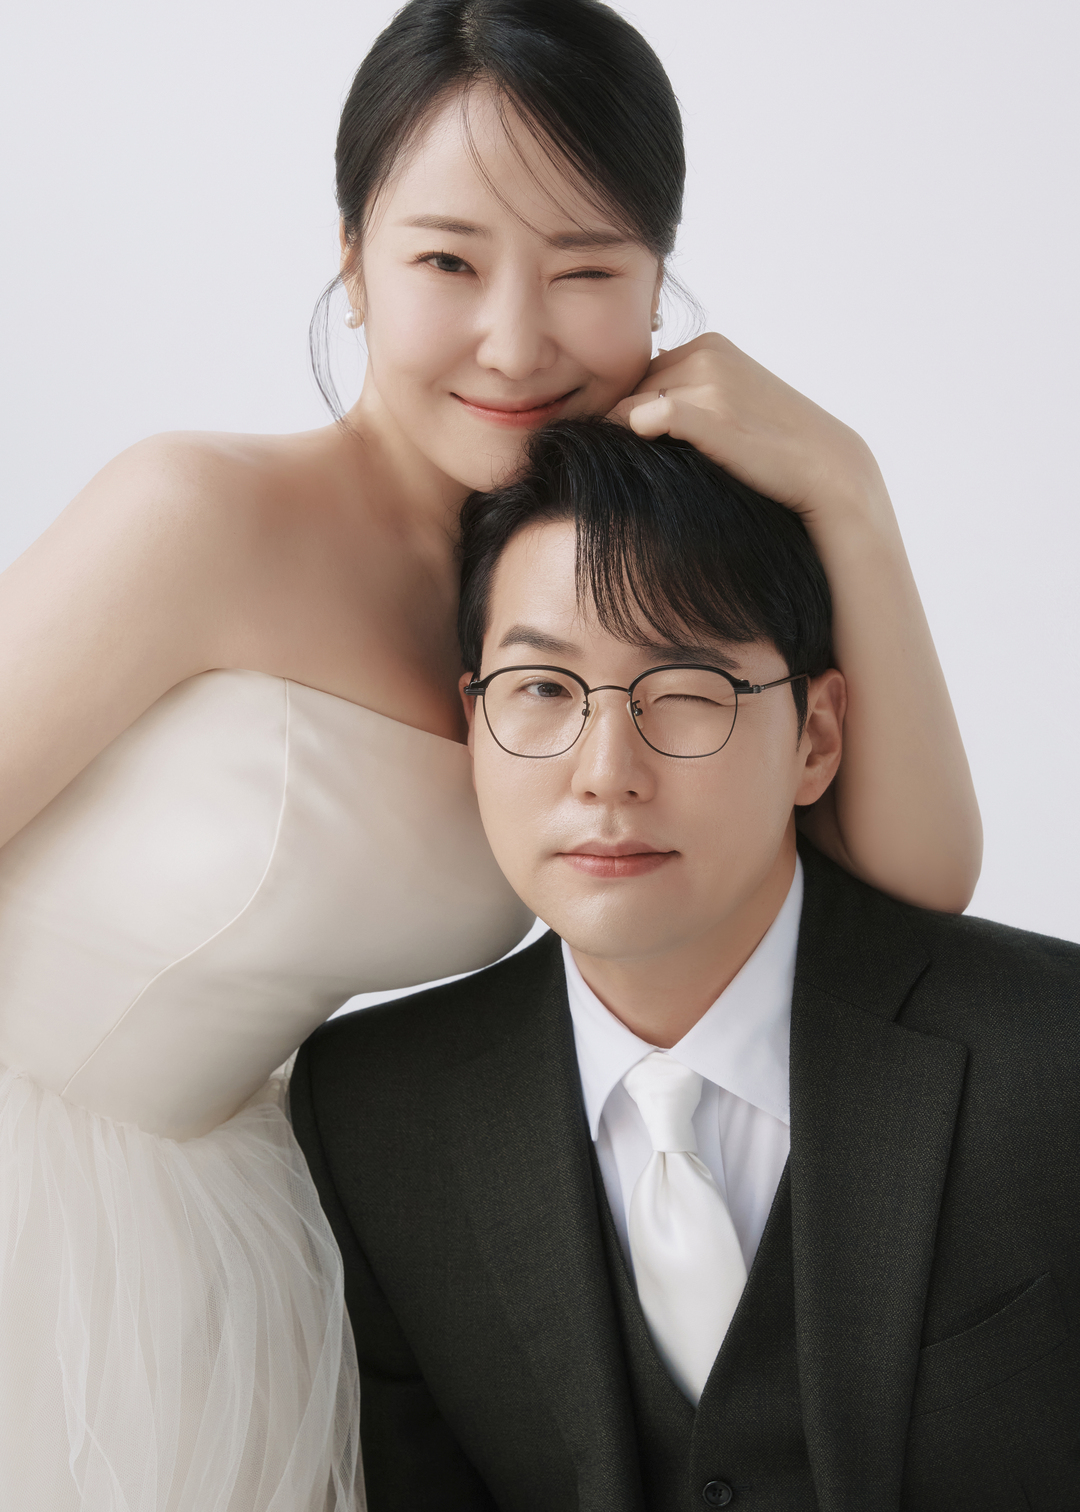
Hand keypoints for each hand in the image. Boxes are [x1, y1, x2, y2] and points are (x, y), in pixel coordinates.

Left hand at [608, 333, 885, 532]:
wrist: (826, 467)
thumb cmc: (773, 444)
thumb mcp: (731, 400)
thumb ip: (687, 394)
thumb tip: (631, 412)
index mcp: (708, 345)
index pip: (638, 376)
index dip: (633, 412)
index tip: (644, 444)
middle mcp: (704, 353)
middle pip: (628, 392)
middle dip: (629, 424)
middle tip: (652, 459)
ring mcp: (707, 381)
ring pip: (626, 410)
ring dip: (631, 440)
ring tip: (662, 466)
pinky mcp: (708, 414)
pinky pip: (640, 420)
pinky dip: (635, 440)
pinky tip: (654, 464)